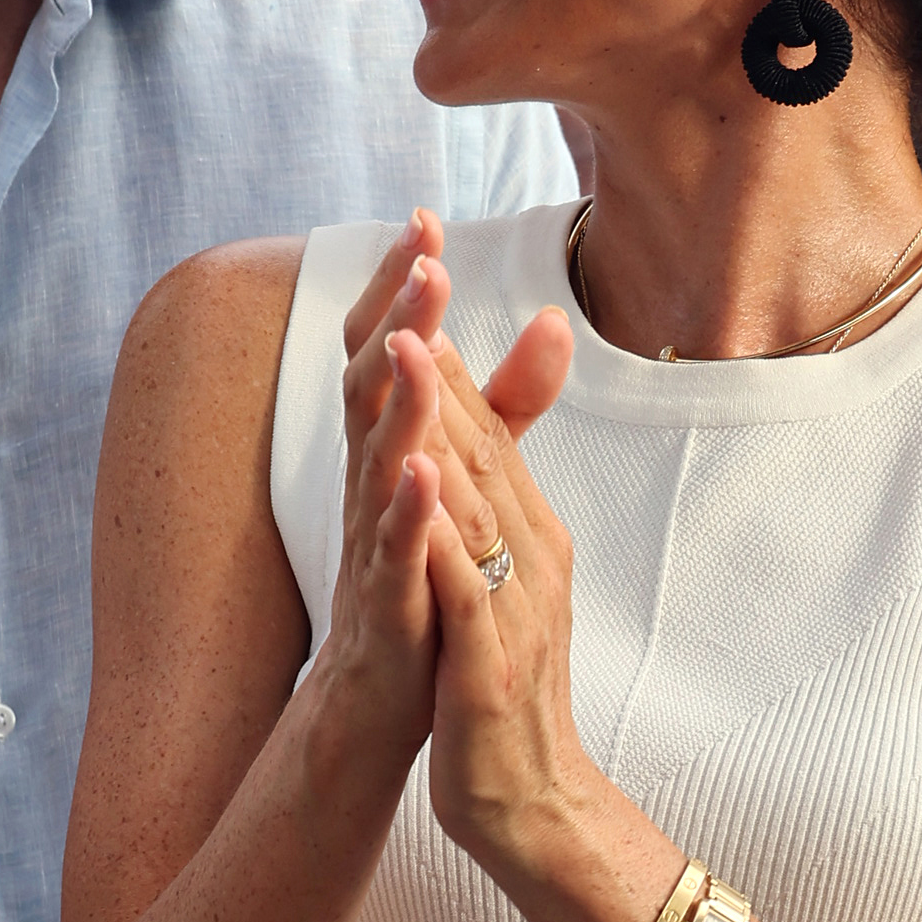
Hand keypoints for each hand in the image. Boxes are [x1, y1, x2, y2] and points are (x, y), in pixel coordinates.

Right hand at [310, 215, 460, 770]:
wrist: (377, 704)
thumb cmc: (422, 585)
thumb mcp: (467, 479)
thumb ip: (504, 404)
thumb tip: (551, 320)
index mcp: (388, 450)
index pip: (385, 351)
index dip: (402, 288)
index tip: (425, 218)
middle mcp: (370, 484)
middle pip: (372, 382)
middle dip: (396, 316)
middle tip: (421, 250)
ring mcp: (372, 542)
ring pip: (374, 456)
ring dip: (398, 398)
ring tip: (417, 341)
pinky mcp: (386, 605)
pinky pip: (389, 550)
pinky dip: (404, 508)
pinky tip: (421, 471)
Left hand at [395, 314, 588, 879]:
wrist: (533, 806)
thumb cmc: (501, 692)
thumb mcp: (500, 590)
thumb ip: (491, 515)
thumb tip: (464, 447)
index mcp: (528, 536)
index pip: (484, 429)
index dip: (447, 351)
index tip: (414, 273)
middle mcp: (530, 557)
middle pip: (481, 442)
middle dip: (444, 355)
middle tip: (415, 270)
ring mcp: (514, 607)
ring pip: (475, 499)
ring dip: (441, 420)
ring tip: (408, 345)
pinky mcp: (490, 662)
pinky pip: (462, 586)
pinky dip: (438, 533)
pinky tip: (412, 487)